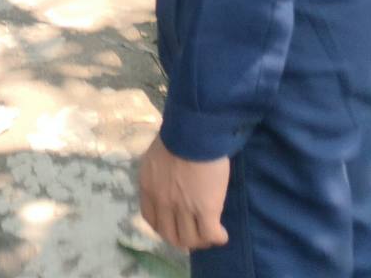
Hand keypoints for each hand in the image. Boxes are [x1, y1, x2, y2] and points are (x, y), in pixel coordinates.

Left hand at [138, 135, 229, 252]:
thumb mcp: (157, 154)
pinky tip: (222, 234)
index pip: (151, 219)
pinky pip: (210, 234)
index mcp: (148, 186)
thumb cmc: (178, 133)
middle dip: (182, 239)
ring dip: (200, 240)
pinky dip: (217, 238)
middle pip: (169, 235)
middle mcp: (162, 201)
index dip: (164, 226)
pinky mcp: (205, 209)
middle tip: (194, 234)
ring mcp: (183, 208)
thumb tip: (171, 176)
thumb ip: (160, 171)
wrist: (194, 131)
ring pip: (189, 239)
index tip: (174, 224)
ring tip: (210, 234)